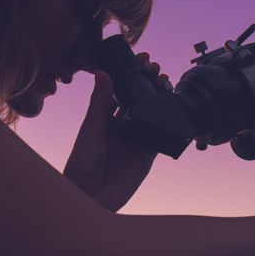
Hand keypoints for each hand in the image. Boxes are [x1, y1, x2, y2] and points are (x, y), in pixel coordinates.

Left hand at [64, 52, 168, 211]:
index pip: (119, 90)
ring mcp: (134, 140)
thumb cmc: (81, 165)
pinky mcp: (146, 155)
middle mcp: (119, 127)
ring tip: (166, 82)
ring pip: (150, 114)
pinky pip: (160, 136)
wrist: (91, 197)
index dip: (129, 74)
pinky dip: (167, 124)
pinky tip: (173, 109)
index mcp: (103, 118)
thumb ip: (100, 103)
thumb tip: (103, 73)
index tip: (139, 58)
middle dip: (147, 82)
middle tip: (155, 67)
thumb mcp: (90, 130)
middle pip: (137, 99)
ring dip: (159, 98)